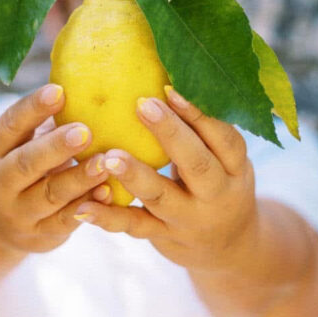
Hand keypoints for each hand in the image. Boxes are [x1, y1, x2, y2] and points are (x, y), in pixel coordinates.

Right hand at [0, 84, 110, 253]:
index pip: (10, 125)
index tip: (59, 90)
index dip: (32, 108)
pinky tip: (108, 193)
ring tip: (105, 163)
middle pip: (26, 163)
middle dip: (55, 147)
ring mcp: (18, 210)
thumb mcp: (24, 145)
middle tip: (86, 130)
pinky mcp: (39, 234)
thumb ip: (48, 122)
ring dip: (77, 179)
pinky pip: (64, 221)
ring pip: (48, 194)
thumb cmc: (25, 169)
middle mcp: (2, 180)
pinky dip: (86, 207)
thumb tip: (90, 77)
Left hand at [73, 88, 257, 272]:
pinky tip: (82, 206)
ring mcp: (189, 220)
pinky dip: (108, 217)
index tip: (171, 87)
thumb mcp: (226, 161)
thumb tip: (165, 68)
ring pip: (162, 197)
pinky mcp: (164, 238)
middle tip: (141, 104)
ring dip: (135, 175)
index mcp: (235, 168)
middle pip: (197, 164)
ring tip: (109, 155)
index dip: (200, 114)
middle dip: (170, 134)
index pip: (225, 139)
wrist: (229, 249)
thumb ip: (204, 131)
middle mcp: (217, 194)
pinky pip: (135, 226)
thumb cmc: (219, 185)